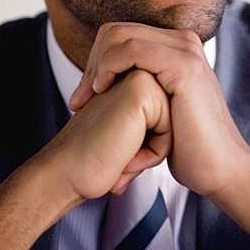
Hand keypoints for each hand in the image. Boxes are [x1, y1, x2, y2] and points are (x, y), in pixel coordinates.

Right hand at [43, 67, 171, 199]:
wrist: (66, 175)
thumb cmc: (97, 163)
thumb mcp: (133, 138)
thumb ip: (151, 123)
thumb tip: (184, 129)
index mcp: (134, 81)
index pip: (170, 120)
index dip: (151, 145)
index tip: (118, 148)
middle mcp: (137, 73)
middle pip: (175, 119)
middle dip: (154, 145)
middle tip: (117, 152)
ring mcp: (139, 77)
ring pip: (174, 123)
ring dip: (152, 149)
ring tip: (120, 154)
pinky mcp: (140, 89)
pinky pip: (169, 129)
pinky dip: (152, 152)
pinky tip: (123, 155)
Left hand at [68, 22, 249, 199]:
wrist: (218, 168)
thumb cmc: (187, 146)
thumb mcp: (158, 108)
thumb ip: (139, 85)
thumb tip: (102, 81)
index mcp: (177, 46)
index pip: (121, 34)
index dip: (95, 61)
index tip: (82, 97)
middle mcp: (183, 41)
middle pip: (117, 30)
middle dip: (91, 62)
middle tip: (79, 100)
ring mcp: (185, 50)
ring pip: (121, 36)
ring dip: (95, 66)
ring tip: (87, 99)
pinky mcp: (183, 65)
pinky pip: (131, 50)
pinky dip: (108, 67)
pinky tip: (101, 91)